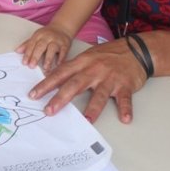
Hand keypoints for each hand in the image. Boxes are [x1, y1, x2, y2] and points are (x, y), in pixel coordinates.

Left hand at [16, 23, 71, 73]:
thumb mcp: (36, 37)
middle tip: (32, 66)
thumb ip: (27, 44)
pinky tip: (57, 65)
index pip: (32, 44)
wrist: (62, 27)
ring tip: (45, 68)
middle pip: (41, 46)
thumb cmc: (47, 34)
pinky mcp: (65, 44)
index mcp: (38, 35)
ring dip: (48, 59)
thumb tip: (17, 51)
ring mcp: (57, 40)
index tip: (24, 62)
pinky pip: (63, 51)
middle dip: (35, 56)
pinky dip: (61, 58)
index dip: (28, 54)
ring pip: (52, 49)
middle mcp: (47, 37)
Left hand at [27, 38, 147, 122]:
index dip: (46, 84)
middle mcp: (94, 70)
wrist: (136, 49)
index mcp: (83, 62)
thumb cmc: (108, 55)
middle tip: (49, 110)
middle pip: (75, 84)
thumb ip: (74, 69)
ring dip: (94, 108)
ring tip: (87, 120)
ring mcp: (110, 78)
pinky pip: (125, 99)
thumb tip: (55, 80)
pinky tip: (125, 119)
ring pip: (100, 94)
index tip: (33, 94)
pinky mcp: (126, 85)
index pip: (61, 73)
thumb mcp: (88, 57)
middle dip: (61, 98)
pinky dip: (126, 109)